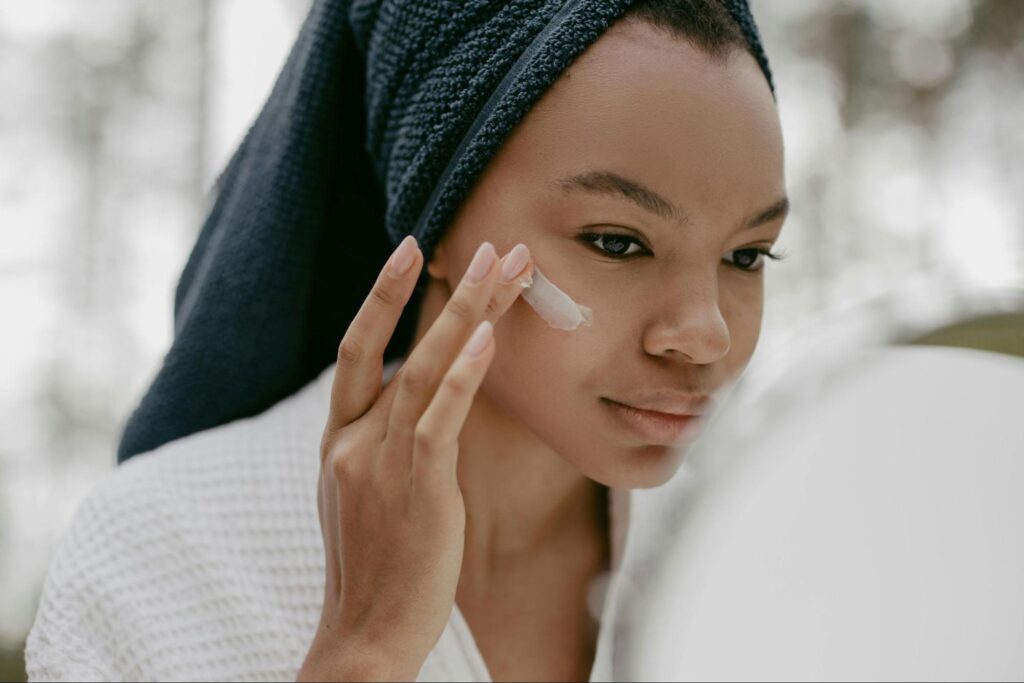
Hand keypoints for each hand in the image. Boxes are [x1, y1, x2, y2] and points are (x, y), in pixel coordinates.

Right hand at [297, 236, 533, 681]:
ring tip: (506, 269)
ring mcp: (380, 461)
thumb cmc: (373, 567)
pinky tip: (489, 339)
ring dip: (468, 314)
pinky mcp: (416, 486)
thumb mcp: (361, 495)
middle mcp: (352, 440)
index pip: (356, 350)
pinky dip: (464, 375)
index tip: (410, 252)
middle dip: (433, 288)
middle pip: (392, 344)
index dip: (380, 297)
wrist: (364, 632)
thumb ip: (380, 445)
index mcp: (337, 440)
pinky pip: (440, 419)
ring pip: (424, 369)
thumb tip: (416, 406)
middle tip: (482, 242)